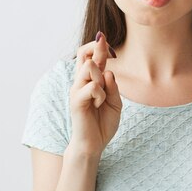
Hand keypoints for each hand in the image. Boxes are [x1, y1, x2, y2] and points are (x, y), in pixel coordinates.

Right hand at [69, 31, 121, 155]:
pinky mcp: (76, 100)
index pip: (88, 54)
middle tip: (112, 57)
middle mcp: (80, 82)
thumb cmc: (103, 123)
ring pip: (89, 66)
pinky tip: (99, 105)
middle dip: (100, 50)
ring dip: (102, 77)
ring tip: (102, 94)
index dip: (98, 46)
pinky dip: (101, 95)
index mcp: (90, 80)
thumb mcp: (115, 102)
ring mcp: (76, 90)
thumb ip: (113, 86)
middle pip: (84, 54)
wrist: (94, 144)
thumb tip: (108, 71)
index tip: (111, 48)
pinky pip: (93, 87)